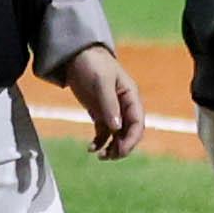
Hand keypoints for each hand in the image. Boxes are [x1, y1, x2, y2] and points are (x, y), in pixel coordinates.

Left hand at [53, 41, 146, 160]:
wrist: (76, 55)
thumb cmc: (92, 64)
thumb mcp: (101, 82)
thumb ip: (109, 104)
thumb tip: (116, 127)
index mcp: (131, 97)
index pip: (138, 123)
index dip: (131, 139)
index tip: (119, 150)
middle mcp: (125, 106)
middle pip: (129, 132)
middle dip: (122, 147)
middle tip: (107, 157)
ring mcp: (113, 110)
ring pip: (118, 135)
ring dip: (111, 147)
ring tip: (99, 156)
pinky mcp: (100, 113)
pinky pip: (104, 132)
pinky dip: (100, 142)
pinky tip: (91, 148)